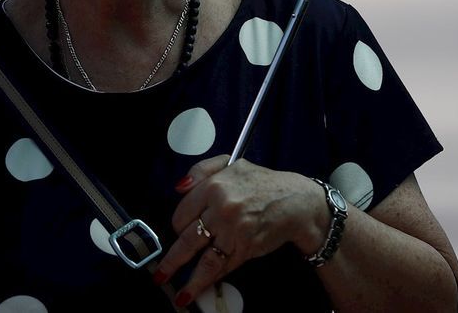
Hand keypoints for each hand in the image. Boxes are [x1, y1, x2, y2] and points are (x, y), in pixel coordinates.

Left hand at [155, 155, 327, 307]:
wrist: (297, 202)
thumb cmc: (264, 183)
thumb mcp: (233, 163)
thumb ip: (202, 170)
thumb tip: (178, 188)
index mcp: (215, 185)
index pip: (183, 212)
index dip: (179, 225)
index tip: (179, 233)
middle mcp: (222, 208)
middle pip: (187, 239)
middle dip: (172, 260)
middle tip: (160, 275)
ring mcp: (234, 231)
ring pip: (204, 259)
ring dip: (189, 281)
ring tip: (179, 295)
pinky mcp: (246, 248)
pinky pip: (224, 266)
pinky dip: (212, 279)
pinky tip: (200, 288)